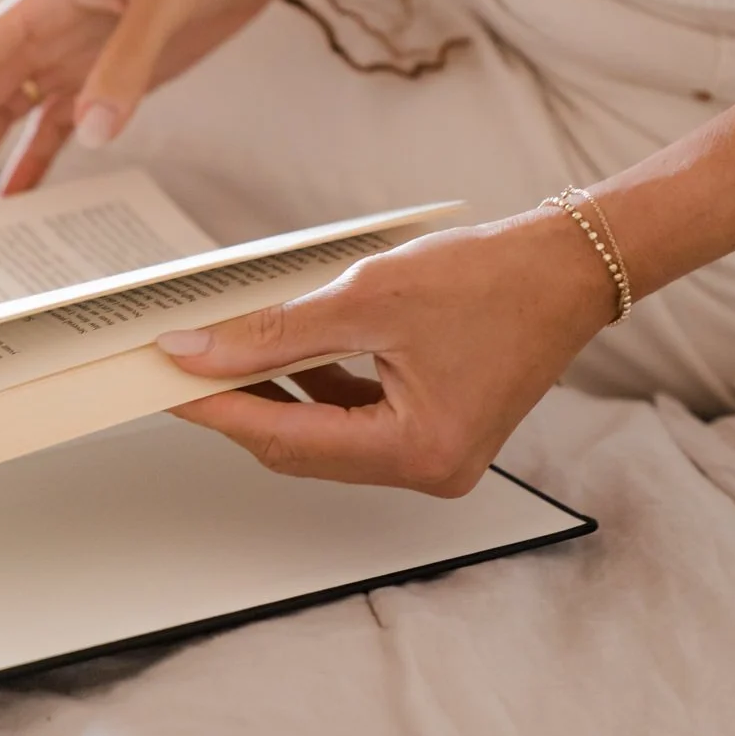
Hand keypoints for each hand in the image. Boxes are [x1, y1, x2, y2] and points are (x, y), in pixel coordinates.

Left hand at [157, 210, 617, 493]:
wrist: (570, 265)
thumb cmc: (494, 278)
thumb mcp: (370, 298)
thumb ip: (277, 333)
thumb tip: (200, 353)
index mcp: (419, 451)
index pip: (287, 439)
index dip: (218, 409)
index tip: (164, 384)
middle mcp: (430, 470)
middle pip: (303, 448)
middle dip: (239, 405)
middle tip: (180, 367)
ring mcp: (435, 456)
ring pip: (325, 436)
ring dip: (274, 395)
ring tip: (219, 354)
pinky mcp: (437, 431)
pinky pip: (356, 421)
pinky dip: (315, 389)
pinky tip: (282, 355)